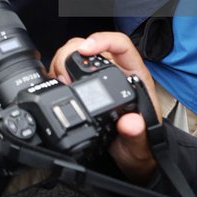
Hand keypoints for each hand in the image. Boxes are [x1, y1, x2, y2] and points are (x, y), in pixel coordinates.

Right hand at [49, 32, 162, 183]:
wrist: (131, 156)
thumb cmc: (140, 144)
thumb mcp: (140, 143)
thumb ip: (137, 133)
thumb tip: (131, 122)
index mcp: (133, 76)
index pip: (121, 45)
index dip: (103, 40)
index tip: (86, 48)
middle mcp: (115, 72)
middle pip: (92, 45)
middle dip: (73, 52)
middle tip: (64, 73)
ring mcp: (98, 77)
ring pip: (77, 53)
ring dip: (63, 61)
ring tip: (59, 79)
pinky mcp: (84, 86)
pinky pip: (68, 68)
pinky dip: (57, 72)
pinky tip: (55, 83)